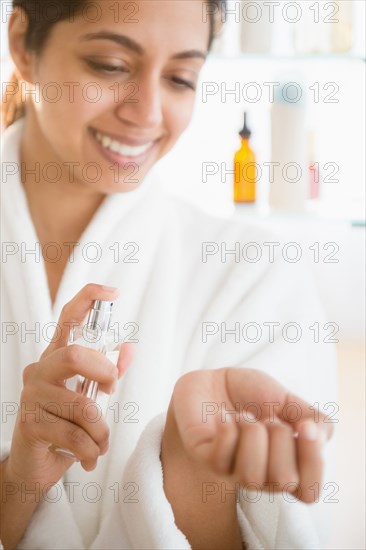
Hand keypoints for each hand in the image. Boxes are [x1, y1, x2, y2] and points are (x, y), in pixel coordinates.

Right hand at [6, 283, 133, 488]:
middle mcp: (41, 369)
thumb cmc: (66, 423)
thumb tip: (129, 348)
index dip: (88, 299)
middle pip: (74, 355)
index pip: (68, 317)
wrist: (37, 463)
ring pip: (82, 406)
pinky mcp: (30, 423)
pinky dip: (91, 450)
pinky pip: (75, 435)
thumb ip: (108, 372)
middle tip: (111, 392)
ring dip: (101, 431)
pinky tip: (90, 456)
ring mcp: (32, 395)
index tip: (113, 293)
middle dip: (104, 374)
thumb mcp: (90, 395)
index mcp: (57, 356)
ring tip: (101, 442)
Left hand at [163, 368, 332, 503]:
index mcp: (287, 465)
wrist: (214, 380)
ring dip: (252, 433)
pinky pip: (221, 458)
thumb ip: (314, 419)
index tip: (303, 426)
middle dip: (280, 438)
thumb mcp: (289, 401)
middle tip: (268, 418)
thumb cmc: (253, 395)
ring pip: (251, 477)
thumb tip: (316, 434)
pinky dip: (227, 428)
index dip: (312, 461)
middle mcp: (262, 476)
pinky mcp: (207, 460)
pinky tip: (223, 416)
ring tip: (244, 415)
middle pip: (284, 481)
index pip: (309, 491)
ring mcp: (233, 470)